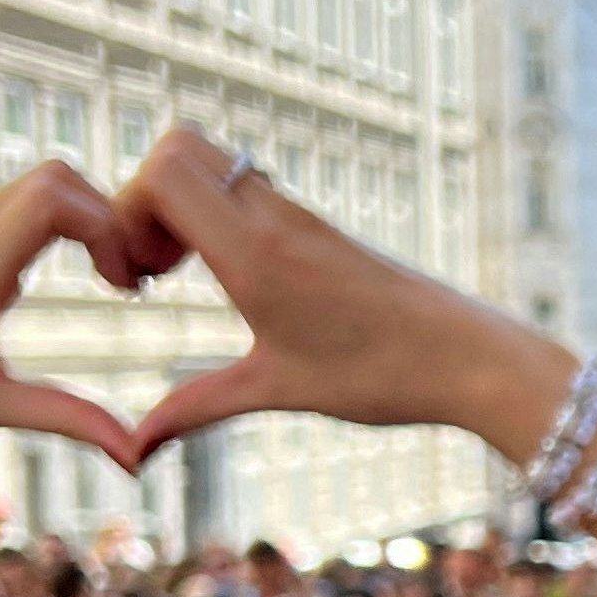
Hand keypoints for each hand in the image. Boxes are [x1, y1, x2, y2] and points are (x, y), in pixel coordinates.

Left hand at [0, 163, 145, 467]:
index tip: (123, 284)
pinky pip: (16, 207)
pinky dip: (59, 226)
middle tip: (127, 278)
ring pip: (37, 187)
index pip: (51, 199)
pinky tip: (72, 275)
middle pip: (54, 179)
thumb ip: (64, 418)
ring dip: (85, 219)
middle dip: (107, 217)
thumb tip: (134, 455)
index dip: (106, 226)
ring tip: (111, 277)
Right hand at [111, 126, 535, 458]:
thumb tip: (136, 449)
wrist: (470, 357)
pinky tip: (228, 275)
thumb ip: (196, 407)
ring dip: (179, 206)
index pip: (163, 173)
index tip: (139, 277)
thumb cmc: (382, 375)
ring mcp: (297, 214)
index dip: (126, 213)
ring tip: (181, 271)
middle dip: (143, 199)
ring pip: (213, 161)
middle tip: (153, 267)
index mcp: (256, 252)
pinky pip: (245, 188)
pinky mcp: (316, 225)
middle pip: (178, 148)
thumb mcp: (277, 390)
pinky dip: (215, 214)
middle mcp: (274, 217)